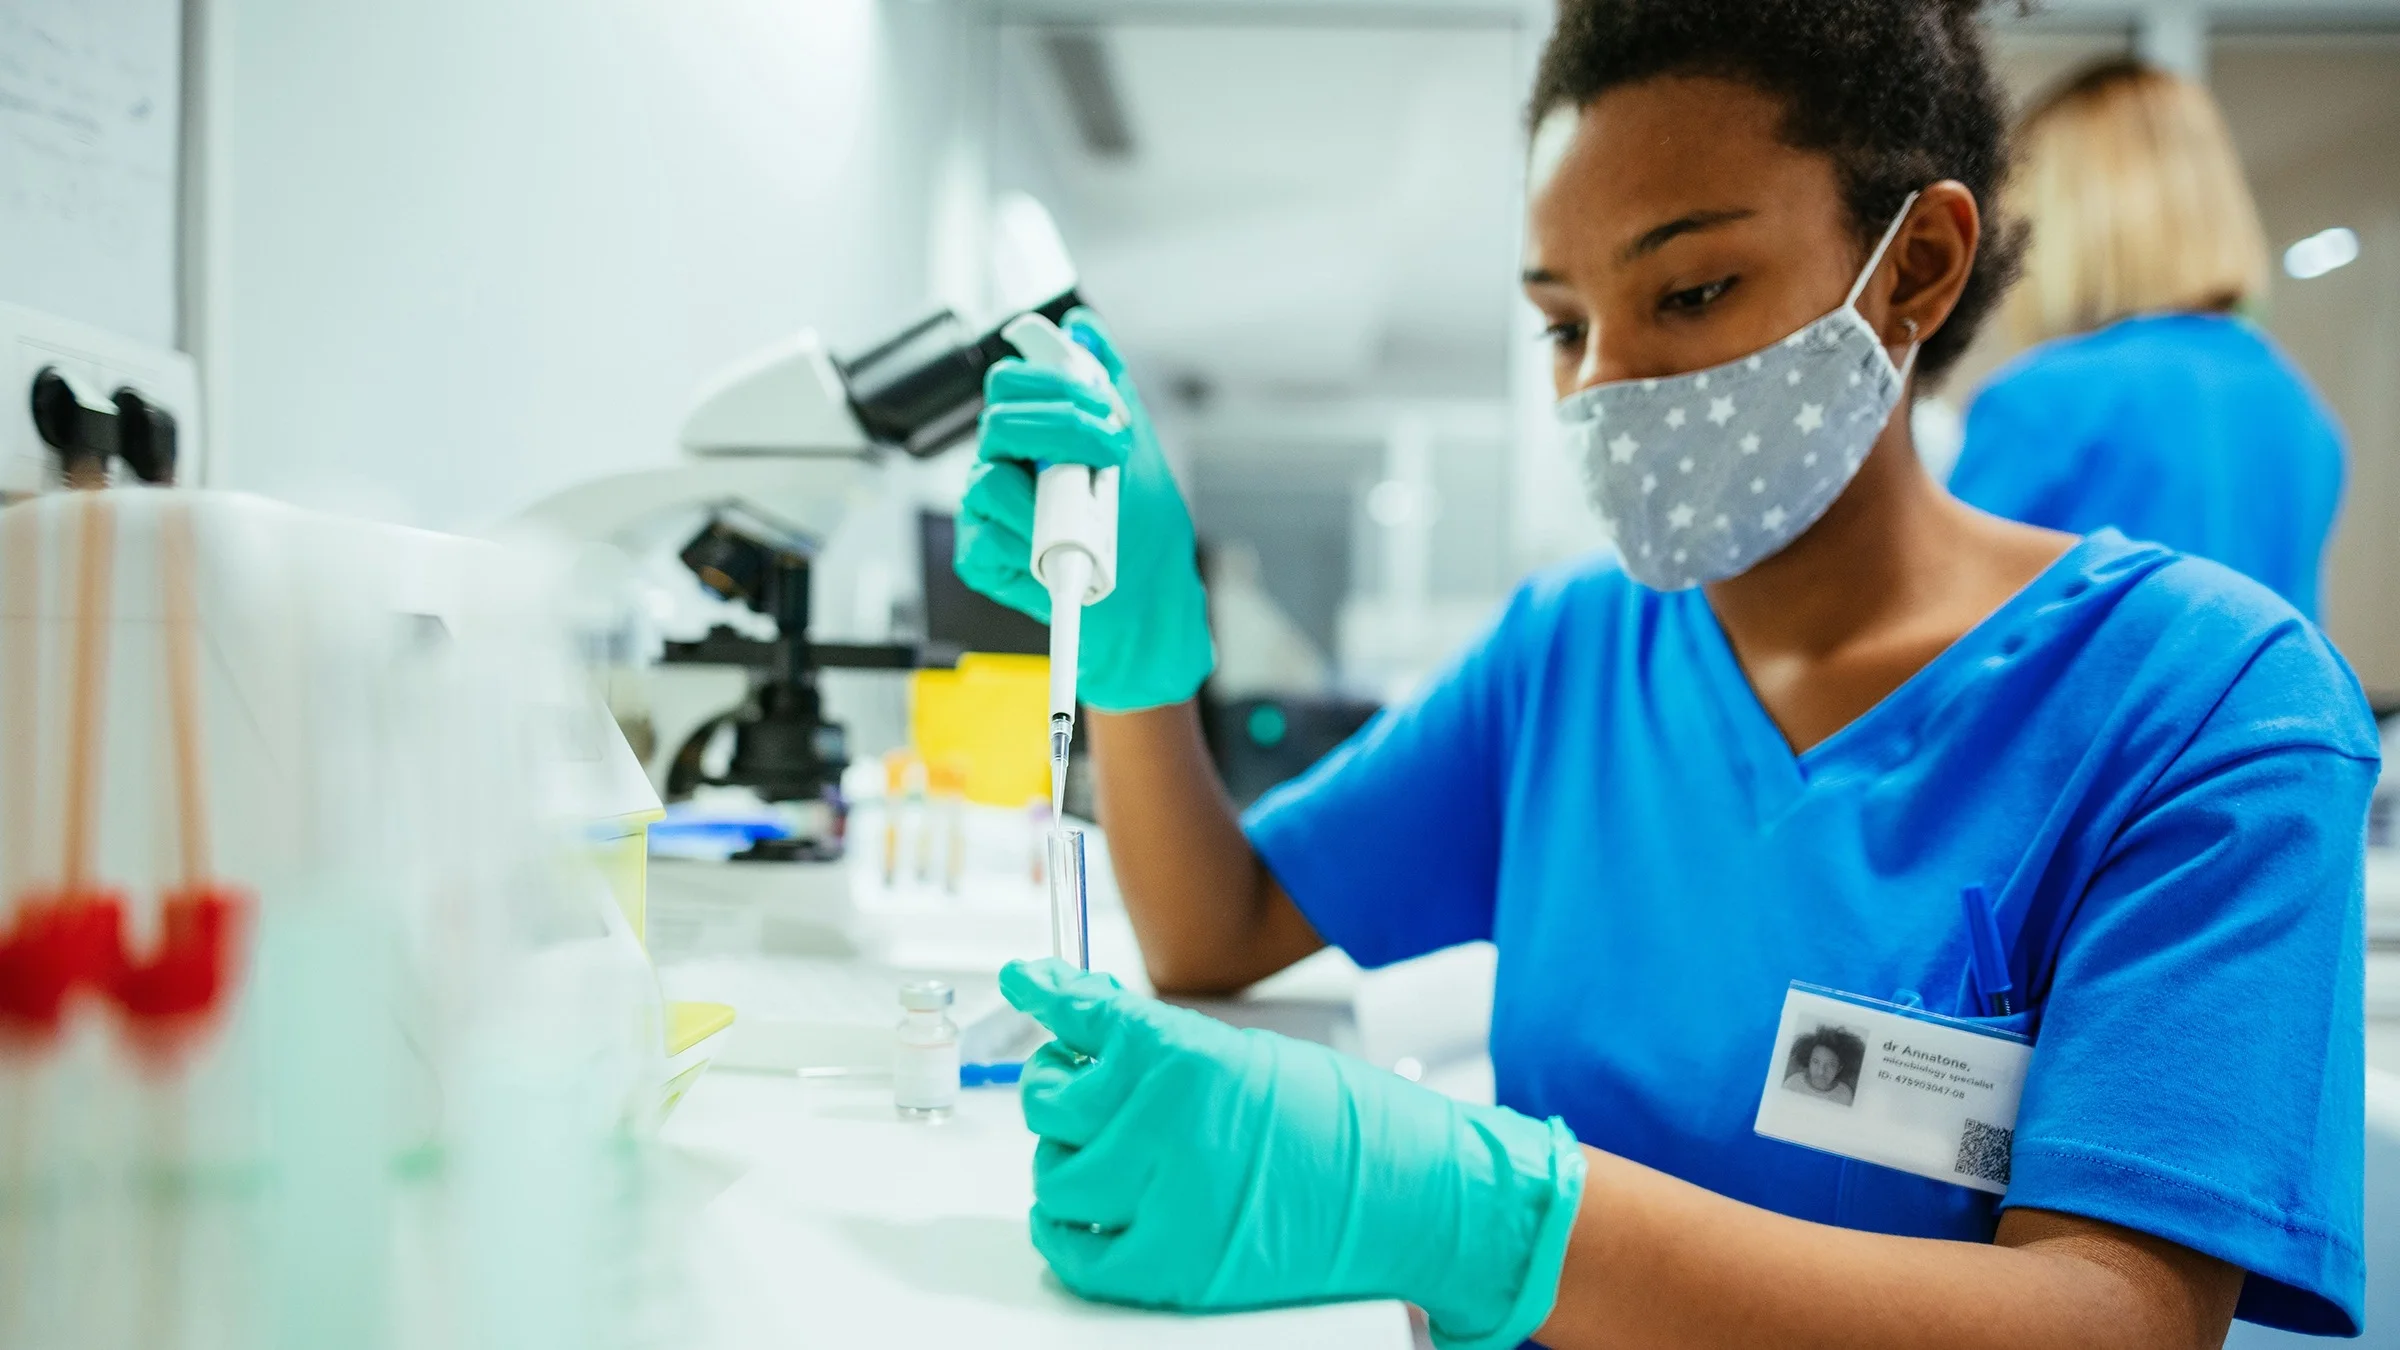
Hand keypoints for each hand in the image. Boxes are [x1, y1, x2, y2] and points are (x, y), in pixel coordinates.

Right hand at [954, 309, 1214, 712]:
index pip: (1017, 380)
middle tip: (1107, 460)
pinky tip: (1057, 560)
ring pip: (988, 480)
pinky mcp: (981, 556)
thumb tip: (1084, 327)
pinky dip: (1031, 549)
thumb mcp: (1136, 448)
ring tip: (1089, 524)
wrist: (1146, 604)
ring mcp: (988, 511)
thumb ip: (1107, 385)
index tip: (1109, 416)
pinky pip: (986, 538)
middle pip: (998, 419)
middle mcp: (1004, 464)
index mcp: (1035, 431)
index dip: (1058, 386)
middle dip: (1059, 432)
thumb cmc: (1140, 530)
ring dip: (1051, 501)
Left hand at [1000, 958, 1585, 1349]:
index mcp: (1186, 1059)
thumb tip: (1088, 1030)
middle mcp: (1165, 1125)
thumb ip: (1160, 1047)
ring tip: (1100, 1153)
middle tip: (1076, 1086)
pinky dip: (1062, 1231)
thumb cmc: (1341, 1124)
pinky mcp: (1174, 1268)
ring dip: (1064, 1159)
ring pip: (1054, 1174)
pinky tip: (1075, 1211)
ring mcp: (1166, 1200)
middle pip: (1051, 1101)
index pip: (1085, 1017)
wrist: (1410, 1197)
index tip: (1025, 981)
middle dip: (1058, 1088)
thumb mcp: (1244, 1056)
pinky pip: (1074, 1252)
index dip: (1047, 996)